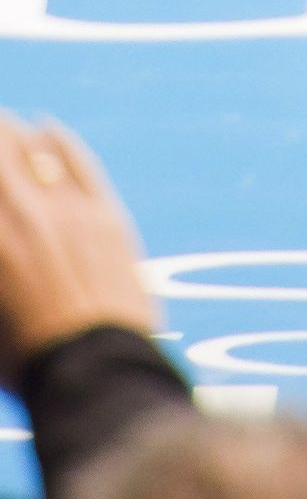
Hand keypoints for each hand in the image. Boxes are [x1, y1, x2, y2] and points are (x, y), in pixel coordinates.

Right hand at [0, 116, 157, 382]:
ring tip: (4, 125)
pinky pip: (76, 161)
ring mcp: (65, 210)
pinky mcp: (104, 214)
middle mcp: (21, 214)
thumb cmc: (24, 359)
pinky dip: (57, 141)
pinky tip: (47, 128)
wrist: (91, 372)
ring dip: (13, 134)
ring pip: (33, 149)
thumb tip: (2, 241)